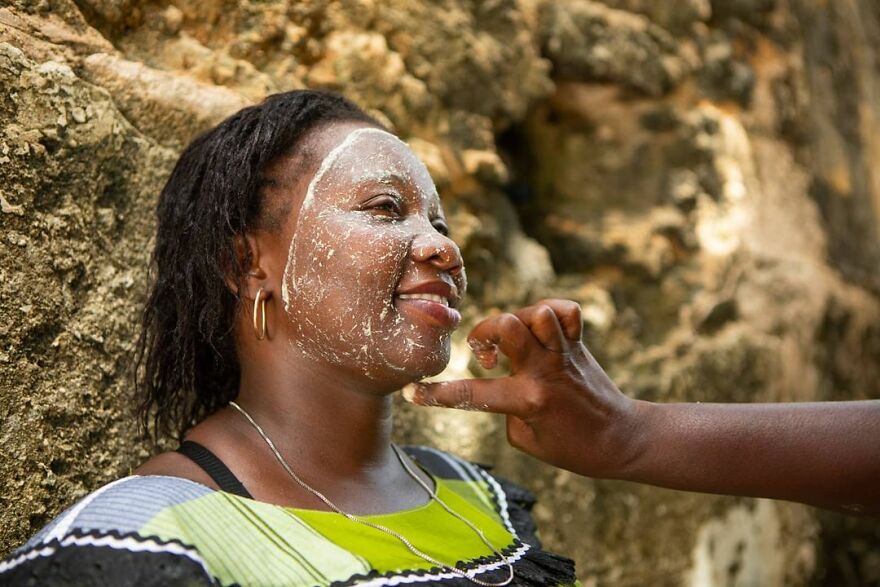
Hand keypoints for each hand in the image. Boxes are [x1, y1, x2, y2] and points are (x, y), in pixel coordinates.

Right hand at [403, 299, 643, 478]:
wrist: (620, 438)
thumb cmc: (572, 447)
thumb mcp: (525, 439)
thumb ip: (506, 407)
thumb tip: (502, 377)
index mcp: (528, 399)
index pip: (473, 394)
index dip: (436, 395)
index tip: (414, 393)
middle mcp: (545, 370)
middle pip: (507, 325)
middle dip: (485, 332)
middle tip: (488, 355)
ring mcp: (563, 354)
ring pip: (537, 312)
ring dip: (520, 322)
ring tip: (519, 341)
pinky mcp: (578, 344)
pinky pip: (567, 311)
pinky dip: (553, 314)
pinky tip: (544, 331)